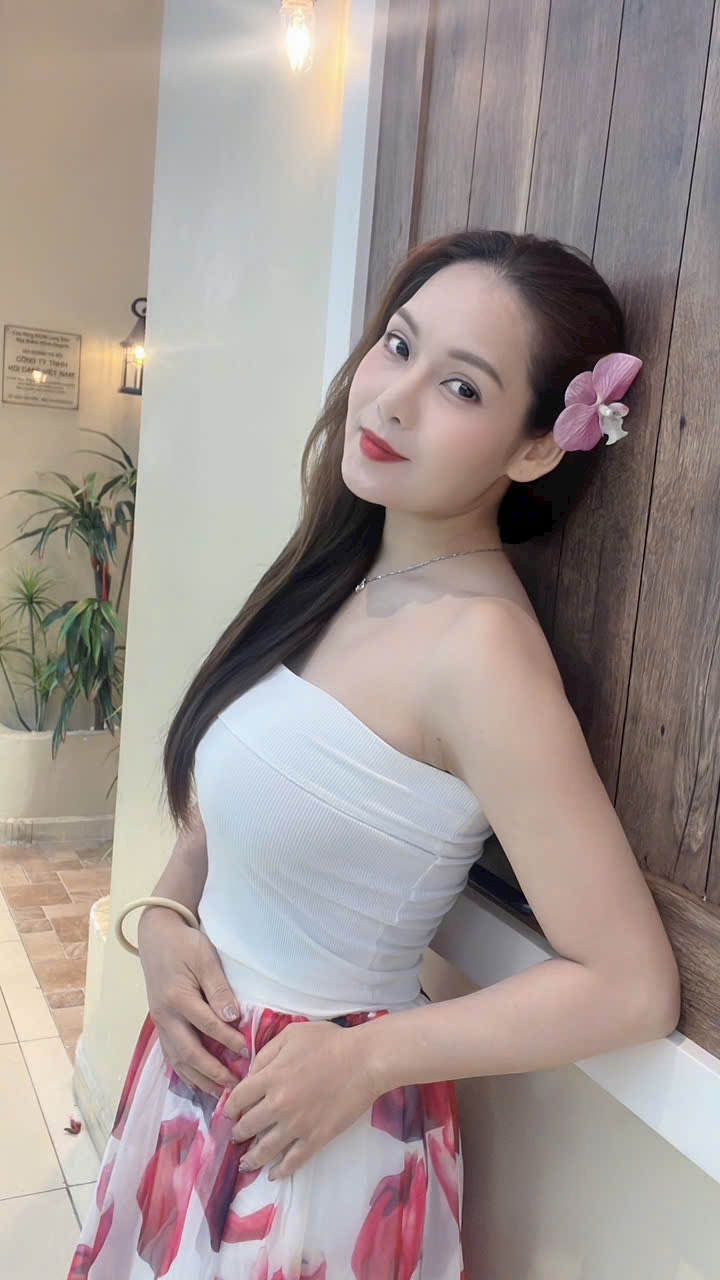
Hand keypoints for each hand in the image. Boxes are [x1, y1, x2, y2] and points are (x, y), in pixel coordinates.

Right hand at [137, 907, 248, 1097]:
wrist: (156, 936)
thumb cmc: (184, 945)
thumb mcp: (205, 958)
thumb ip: (218, 988)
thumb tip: (232, 1017)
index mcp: (177, 998)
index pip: (207, 1026)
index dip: (228, 1041)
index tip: (247, 1053)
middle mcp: (165, 1016)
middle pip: (188, 1052)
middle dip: (211, 1072)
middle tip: (234, 1087)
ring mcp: (160, 1022)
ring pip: (177, 1059)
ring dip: (197, 1078)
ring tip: (218, 1094)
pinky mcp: (160, 1023)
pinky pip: (170, 1054)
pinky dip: (184, 1071)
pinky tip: (197, 1082)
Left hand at [223, 1020, 377, 1179]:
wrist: (364, 1060)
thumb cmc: (329, 1042)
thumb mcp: (291, 1035)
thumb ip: (266, 1053)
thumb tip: (251, 1074)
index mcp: (270, 1077)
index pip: (238, 1099)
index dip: (230, 1107)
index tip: (230, 1113)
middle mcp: (278, 1105)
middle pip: (247, 1126)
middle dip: (238, 1133)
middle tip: (236, 1137)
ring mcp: (297, 1125)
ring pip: (265, 1149)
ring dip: (252, 1158)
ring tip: (245, 1164)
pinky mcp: (317, 1138)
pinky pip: (294, 1160)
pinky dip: (281, 1171)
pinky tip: (274, 1175)